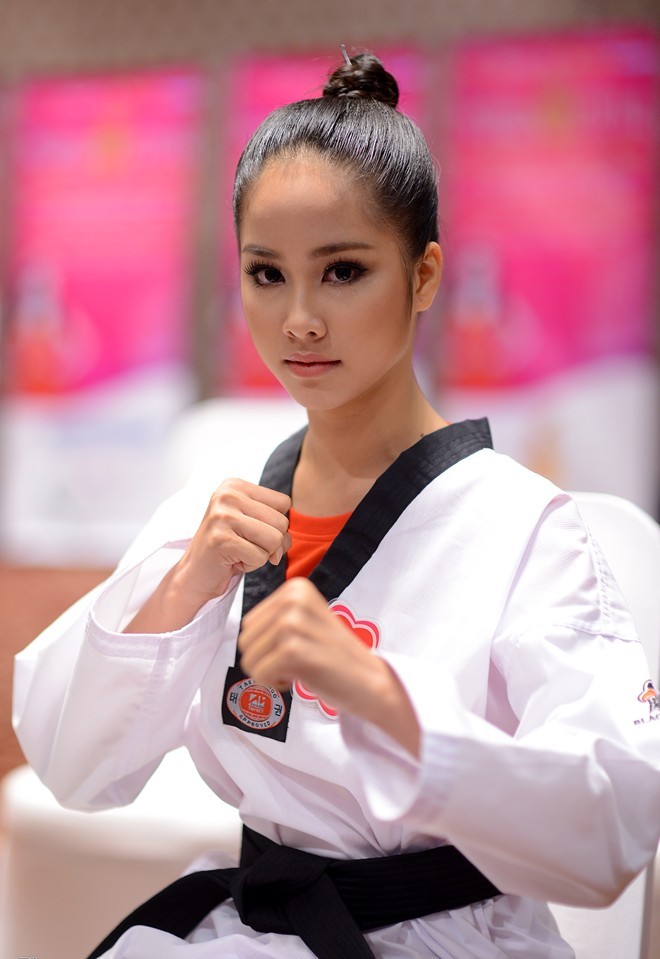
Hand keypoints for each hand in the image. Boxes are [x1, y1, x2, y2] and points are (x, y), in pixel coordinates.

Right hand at [175, 478, 291, 604]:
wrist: (194, 575)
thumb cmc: (228, 549)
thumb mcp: (252, 524)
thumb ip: (276, 523)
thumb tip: (286, 540)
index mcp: (235, 485)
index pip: (284, 502)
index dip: (275, 524)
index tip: (250, 532)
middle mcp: (227, 495)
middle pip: (282, 521)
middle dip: (270, 543)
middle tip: (243, 546)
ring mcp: (223, 516)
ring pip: (275, 540)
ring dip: (261, 555)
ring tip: (238, 552)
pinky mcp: (221, 539)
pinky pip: (261, 557)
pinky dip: (251, 565)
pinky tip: (232, 561)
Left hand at [238, 578, 420, 755]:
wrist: (368, 680)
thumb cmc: (333, 655)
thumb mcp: (305, 621)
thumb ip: (276, 618)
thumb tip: (243, 631)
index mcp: (295, 588)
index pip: (250, 624)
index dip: (267, 645)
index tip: (298, 647)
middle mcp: (293, 599)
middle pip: (245, 640)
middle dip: (265, 659)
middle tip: (298, 661)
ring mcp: (292, 623)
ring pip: (249, 659)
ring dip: (270, 673)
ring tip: (300, 667)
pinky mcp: (293, 650)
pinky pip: (259, 674)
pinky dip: (275, 684)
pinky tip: (301, 677)